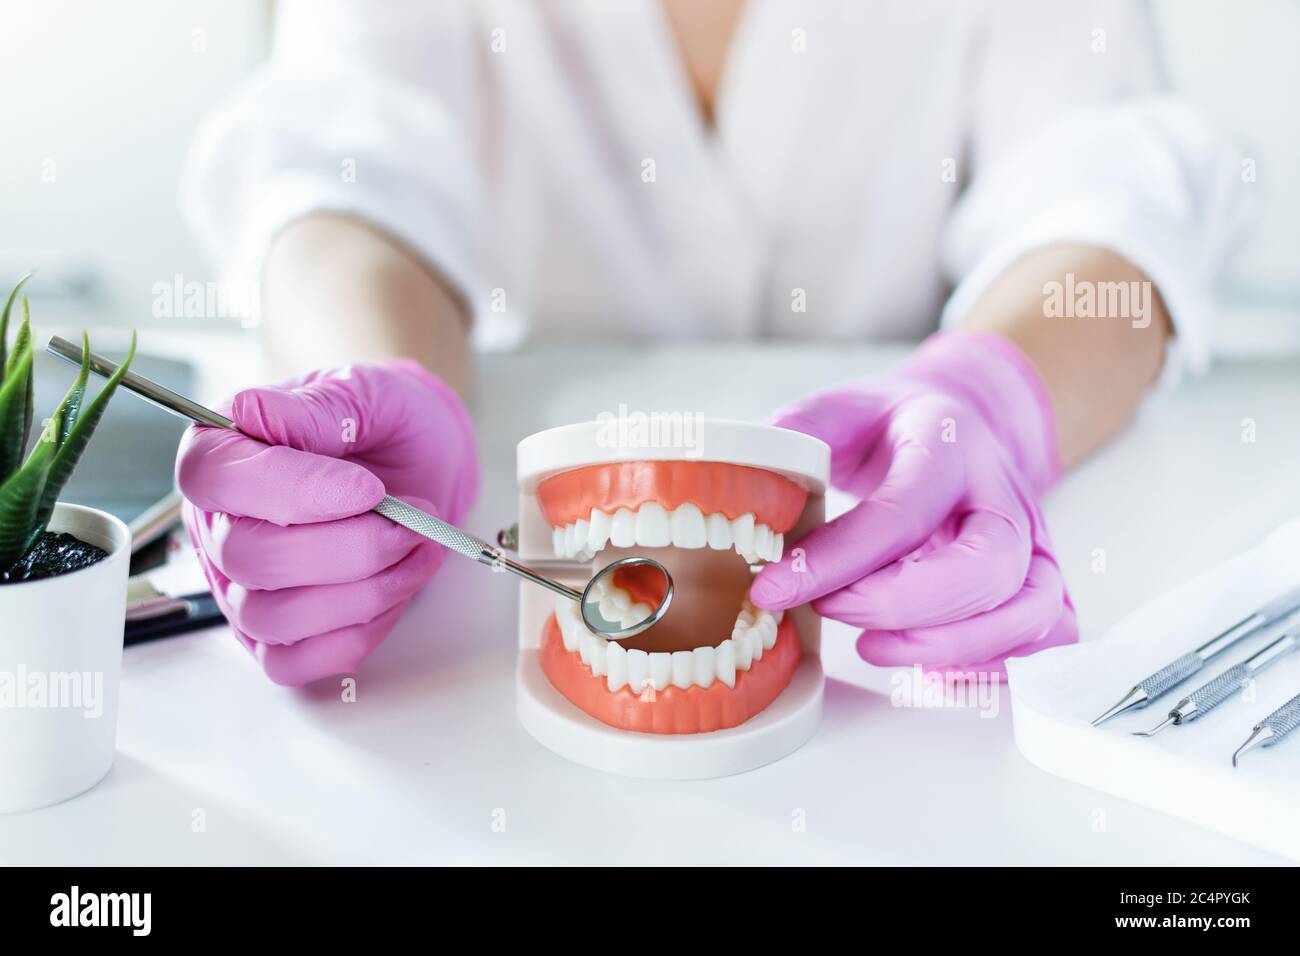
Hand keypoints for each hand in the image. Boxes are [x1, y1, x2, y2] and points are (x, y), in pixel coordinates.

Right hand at [176, 360, 477, 685]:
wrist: (420, 461)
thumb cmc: (385, 424)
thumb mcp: (367, 392)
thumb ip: (320, 405)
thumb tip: (262, 415)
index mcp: (222, 452)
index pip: (217, 480)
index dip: (294, 492)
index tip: (368, 489)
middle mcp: (218, 524)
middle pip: (251, 558)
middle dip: (351, 548)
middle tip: (412, 522)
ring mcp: (240, 586)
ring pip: (273, 617)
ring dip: (364, 592)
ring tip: (415, 550)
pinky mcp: (273, 634)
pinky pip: (293, 663)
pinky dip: (356, 633)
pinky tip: (394, 589)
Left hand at [750, 331, 1075, 677]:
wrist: (958, 424)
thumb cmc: (890, 429)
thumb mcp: (836, 411)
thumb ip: (795, 437)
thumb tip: (749, 479)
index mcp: (949, 444)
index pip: (902, 511)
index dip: (836, 560)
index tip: (772, 588)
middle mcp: (1006, 494)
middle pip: (986, 568)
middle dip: (902, 608)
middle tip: (831, 611)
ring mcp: (1035, 542)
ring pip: (1029, 612)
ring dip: (948, 646)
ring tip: (873, 647)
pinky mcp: (1042, 582)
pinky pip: (1045, 638)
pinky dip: (991, 666)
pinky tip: (926, 666)